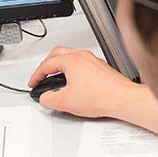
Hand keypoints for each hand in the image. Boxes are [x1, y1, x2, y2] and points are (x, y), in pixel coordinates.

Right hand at [29, 46, 148, 119]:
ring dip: (60, 66)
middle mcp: (83, 56)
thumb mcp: (65, 102)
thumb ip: (48, 99)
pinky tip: (74, 82)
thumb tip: (45, 97)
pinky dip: (72, 69)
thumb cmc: (102, 97)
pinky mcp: (101, 67)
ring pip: (70, 56)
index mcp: (72, 60)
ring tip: (56, 78)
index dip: (36, 75)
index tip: (34, 83)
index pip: (46, 64)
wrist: (123, 99)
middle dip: (46, 65)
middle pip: (57, 54)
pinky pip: (81, 63)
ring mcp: (93, 60)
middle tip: (42, 75)